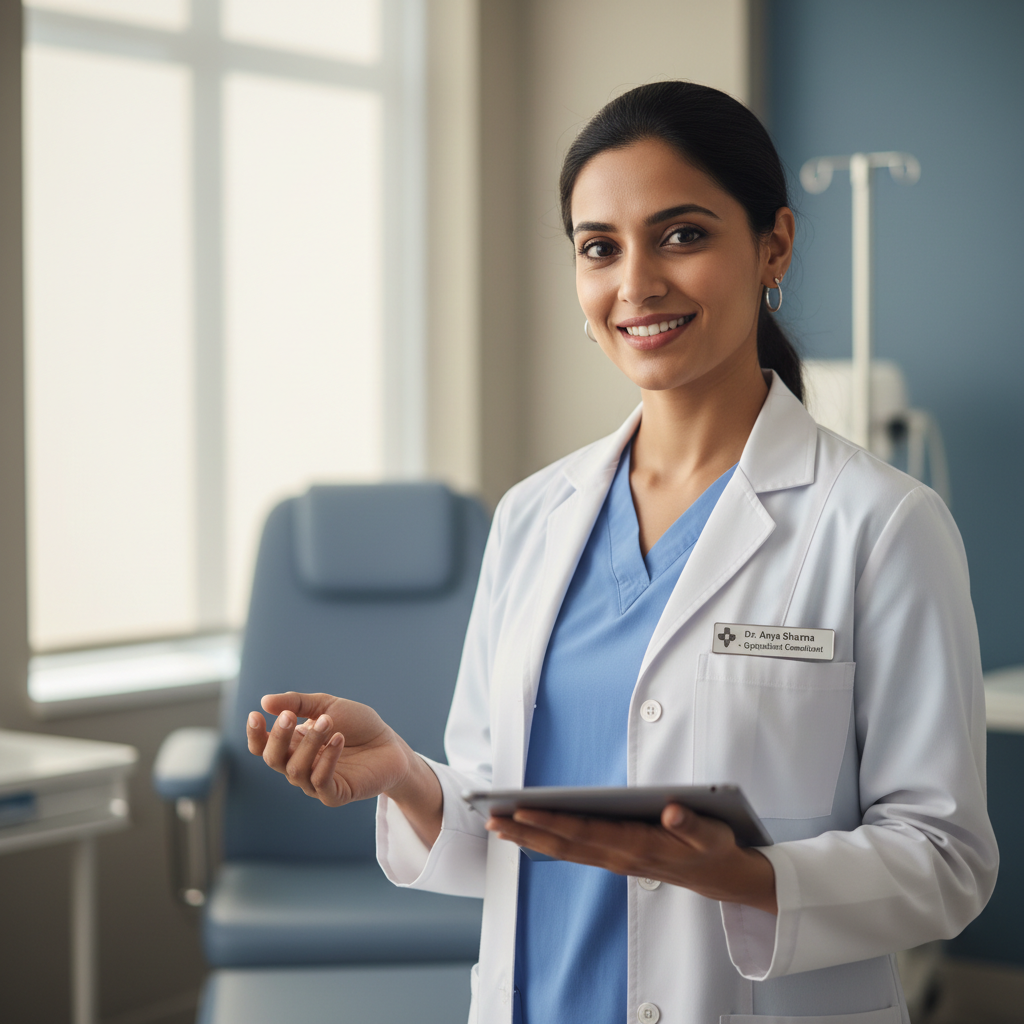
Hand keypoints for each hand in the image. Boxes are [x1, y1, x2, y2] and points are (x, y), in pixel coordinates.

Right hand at [247, 691, 441, 843]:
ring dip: (310, 743)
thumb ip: (298, 703)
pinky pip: (321, 782)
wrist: (391, 744)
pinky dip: (327, 760)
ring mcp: (315, 783)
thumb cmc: (358, 725)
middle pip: (273, 759)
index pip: (263, 747)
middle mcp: (299, 766)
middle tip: (290, 716)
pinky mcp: (335, 794)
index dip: (255, 734)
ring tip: (328, 722)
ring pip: (296, 770)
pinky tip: (339, 739)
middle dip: (278, 737)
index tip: (256, 714)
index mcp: (293, 745)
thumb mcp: (328, 705)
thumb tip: (264, 701)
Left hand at [486, 803, 776, 913]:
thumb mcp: (712, 834)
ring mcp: (616, 860)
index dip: (552, 821)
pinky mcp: (616, 858)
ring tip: (498, 824)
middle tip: (491, 819)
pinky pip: (576, 852)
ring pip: (566, 851)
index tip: (521, 811)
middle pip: (565, 844)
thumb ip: (692, 822)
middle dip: (526, 831)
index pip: (586, 831)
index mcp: (639, 845)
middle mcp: (621, 855)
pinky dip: (548, 843)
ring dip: (530, 839)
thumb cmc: (714, 848)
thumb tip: (672, 807)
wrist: (723, 877)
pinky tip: (529, 833)